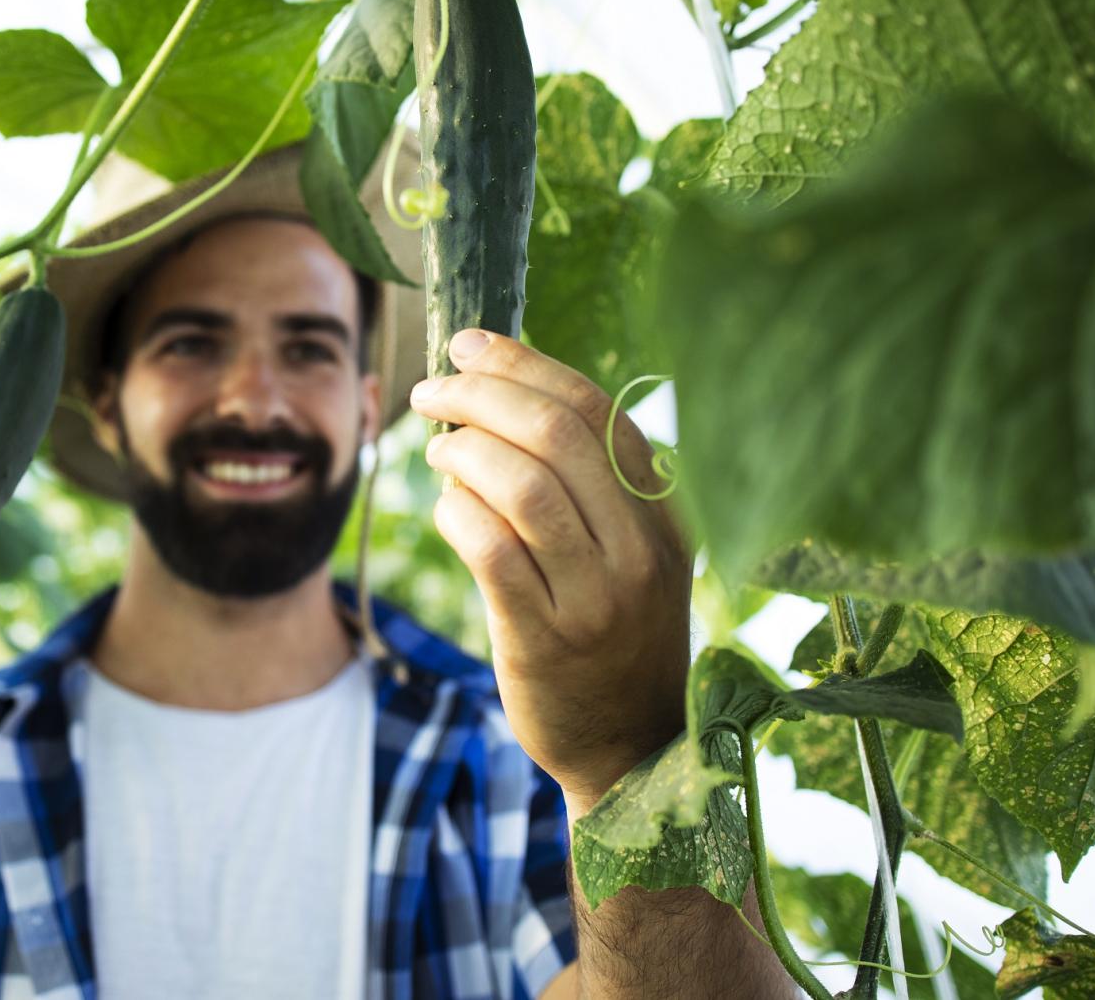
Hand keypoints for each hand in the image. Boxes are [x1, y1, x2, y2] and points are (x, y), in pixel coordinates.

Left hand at [410, 329, 694, 811]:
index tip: (470, 344)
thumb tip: (498, 398)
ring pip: (521, 483)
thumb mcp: (630, 553)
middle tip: (431, 389)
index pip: (596, 409)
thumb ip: (587, 484)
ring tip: (434, 449)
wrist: (630, 749)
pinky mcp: (545, 639)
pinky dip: (455, 512)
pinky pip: (489, 549)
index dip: (525, 364)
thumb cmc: (614, 634)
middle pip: (554, 433)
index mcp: (664, 512)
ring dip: (461, 449)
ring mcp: (596, 596)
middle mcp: (639, 548)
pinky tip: (444, 505)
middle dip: (479, 393)